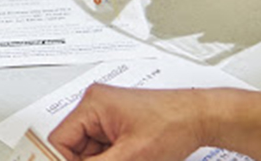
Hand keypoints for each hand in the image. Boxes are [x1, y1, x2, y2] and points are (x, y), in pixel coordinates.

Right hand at [48, 84, 206, 160]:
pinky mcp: (118, 125)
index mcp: (92, 104)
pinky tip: (132, 160)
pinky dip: (112, 160)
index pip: (59, 141)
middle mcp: (96, 106)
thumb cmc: (175, 123)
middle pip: (73, 148)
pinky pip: (103, 150)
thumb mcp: (130, 156)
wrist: (201, 118)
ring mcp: (107, 116)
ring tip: (131, 159)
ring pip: (89, 152)